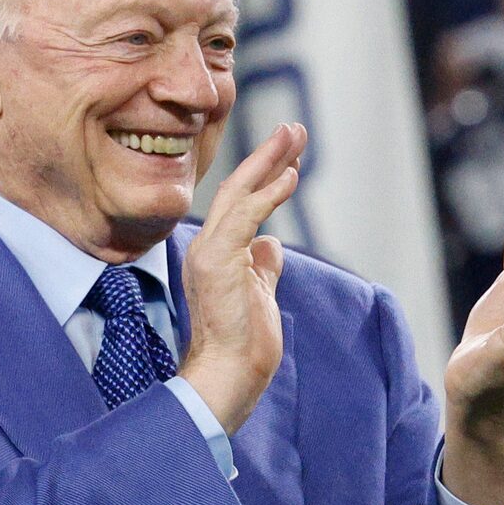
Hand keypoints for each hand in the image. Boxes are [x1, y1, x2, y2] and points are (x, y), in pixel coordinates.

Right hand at [177, 122, 304, 434]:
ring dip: (270, 163)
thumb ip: (262, 267)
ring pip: (239, 194)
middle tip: (295, 128)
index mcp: (217, 252)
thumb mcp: (258, 295)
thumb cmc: (244, 344)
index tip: (290, 152)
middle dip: (269, 156)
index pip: (241, 203)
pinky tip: (290, 177)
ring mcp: (209, 252)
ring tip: (295, 136)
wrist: (228, 376)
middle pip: (239, 188)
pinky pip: (244, 217)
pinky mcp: (217, 262)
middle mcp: (208, 245)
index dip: (266, 174)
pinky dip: (267, 194)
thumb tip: (272, 243)